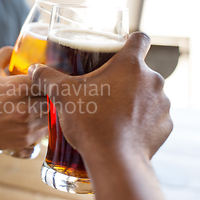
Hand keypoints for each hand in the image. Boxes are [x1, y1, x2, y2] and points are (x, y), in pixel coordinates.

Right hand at [0, 47, 46, 152]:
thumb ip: (4, 55)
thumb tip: (17, 48)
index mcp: (17, 86)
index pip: (49, 79)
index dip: (51, 78)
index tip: (49, 77)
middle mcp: (24, 107)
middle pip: (55, 98)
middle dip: (53, 94)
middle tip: (49, 91)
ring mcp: (25, 126)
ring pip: (52, 115)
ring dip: (50, 110)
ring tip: (41, 105)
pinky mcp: (24, 140)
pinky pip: (45, 131)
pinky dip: (42, 125)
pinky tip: (33, 119)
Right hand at [29, 32, 172, 160]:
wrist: (114, 161)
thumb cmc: (90, 123)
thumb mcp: (63, 95)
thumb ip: (47, 77)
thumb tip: (34, 69)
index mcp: (130, 65)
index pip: (140, 38)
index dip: (129, 40)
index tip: (117, 50)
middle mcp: (153, 80)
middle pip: (140, 69)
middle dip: (124, 77)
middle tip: (103, 89)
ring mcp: (162, 104)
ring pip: (148, 93)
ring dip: (135, 98)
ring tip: (112, 112)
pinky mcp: (165, 125)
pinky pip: (154, 116)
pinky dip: (142, 120)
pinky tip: (124, 129)